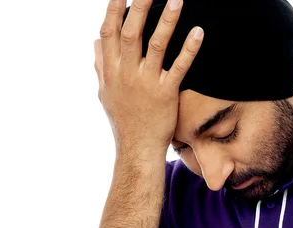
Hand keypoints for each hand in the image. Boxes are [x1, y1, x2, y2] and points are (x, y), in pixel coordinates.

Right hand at [94, 0, 203, 154]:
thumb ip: (101, 66)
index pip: (109, 32)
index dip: (113, 9)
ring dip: (167, 20)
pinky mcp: (166, 94)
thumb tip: (94, 43)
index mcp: (111, 71)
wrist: (137, 149)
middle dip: (139, 5)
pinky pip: (179, 67)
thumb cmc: (123, 120)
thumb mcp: (105, 93)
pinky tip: (198, 31)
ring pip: (156, 45)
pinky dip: (189, 48)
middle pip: (131, 32)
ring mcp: (146, 83)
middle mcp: (126, 74)